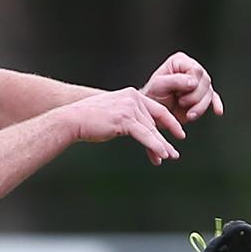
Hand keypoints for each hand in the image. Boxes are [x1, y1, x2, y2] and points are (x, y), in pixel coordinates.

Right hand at [66, 87, 184, 165]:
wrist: (72, 120)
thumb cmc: (89, 120)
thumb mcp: (113, 114)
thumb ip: (127, 117)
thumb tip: (137, 129)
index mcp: (131, 94)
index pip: (156, 109)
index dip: (169, 122)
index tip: (178, 133)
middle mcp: (133, 98)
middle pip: (154, 121)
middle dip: (164, 139)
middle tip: (173, 153)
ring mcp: (129, 108)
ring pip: (151, 129)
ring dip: (162, 145)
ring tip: (170, 157)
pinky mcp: (124, 120)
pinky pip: (145, 135)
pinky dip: (155, 146)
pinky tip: (162, 155)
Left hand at [141, 52, 222, 123]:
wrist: (153, 112)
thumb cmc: (152, 96)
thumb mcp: (158, 86)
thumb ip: (175, 81)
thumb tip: (194, 82)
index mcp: (180, 62)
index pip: (195, 69)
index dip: (191, 82)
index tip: (178, 93)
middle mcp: (191, 69)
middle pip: (205, 81)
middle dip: (195, 96)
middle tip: (181, 102)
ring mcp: (198, 83)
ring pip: (209, 92)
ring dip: (200, 106)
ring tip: (189, 114)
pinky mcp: (202, 96)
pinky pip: (213, 99)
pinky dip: (215, 105)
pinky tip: (218, 111)